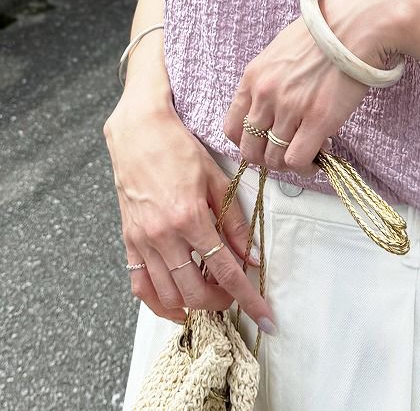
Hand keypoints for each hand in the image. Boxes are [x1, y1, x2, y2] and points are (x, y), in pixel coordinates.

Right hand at [104, 86, 275, 330]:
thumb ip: (234, 221)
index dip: (247, 296)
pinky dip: (159, 303)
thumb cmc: (179, 149)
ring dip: (193, 305)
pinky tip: (177, 304)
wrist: (138, 132)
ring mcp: (142, 241)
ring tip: (212, 297)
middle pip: (195, 291)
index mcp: (189, 217)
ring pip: (168, 295)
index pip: (225, 269)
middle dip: (221, 302)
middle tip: (236, 296)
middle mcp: (163, 235)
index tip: (263, 315)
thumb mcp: (215, 180)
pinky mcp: (128, 242)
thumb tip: (252, 255)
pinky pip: (140, 286)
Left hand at [224, 0, 408, 175]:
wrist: (355, 24)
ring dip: (289, 164)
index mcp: (253, 77)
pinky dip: (306, 165)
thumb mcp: (281, 51)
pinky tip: (320, 155)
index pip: (231, 128)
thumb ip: (271, 80)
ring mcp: (290, 108)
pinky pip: (298, 159)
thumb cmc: (325, 32)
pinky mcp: (317, 119)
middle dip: (267, 158)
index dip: (248, 142)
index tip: (266, 143)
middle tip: (288, 153)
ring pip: (274, 159)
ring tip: (308, 154)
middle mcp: (265, 95)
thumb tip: (276, 107)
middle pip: (250, 149)